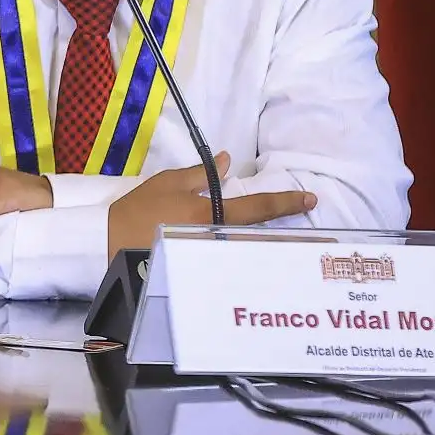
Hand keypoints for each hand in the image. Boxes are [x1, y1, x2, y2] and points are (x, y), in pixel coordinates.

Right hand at [106, 152, 317, 257]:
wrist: (110, 247)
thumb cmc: (137, 210)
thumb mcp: (166, 183)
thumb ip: (199, 174)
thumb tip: (227, 160)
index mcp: (211, 213)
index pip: (257, 208)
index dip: (285, 202)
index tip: (311, 199)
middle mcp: (218, 239)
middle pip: (263, 240)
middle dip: (293, 240)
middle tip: (324, 242)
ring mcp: (211, 260)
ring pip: (251, 256)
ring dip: (276, 253)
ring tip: (298, 252)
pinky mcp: (201, 273)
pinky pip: (232, 265)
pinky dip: (249, 263)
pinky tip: (259, 262)